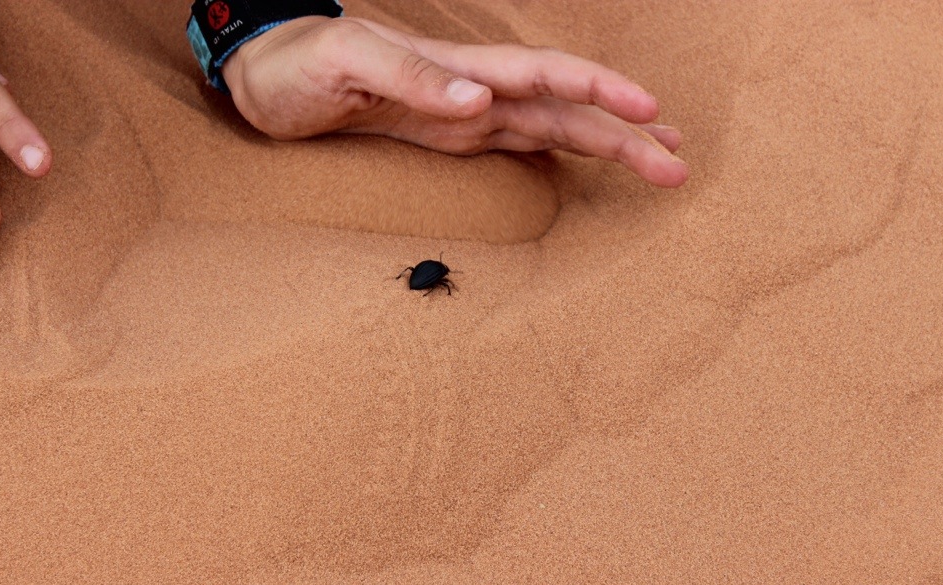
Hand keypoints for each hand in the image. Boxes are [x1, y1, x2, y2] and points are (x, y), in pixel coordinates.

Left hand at [222, 16, 687, 187]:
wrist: (265, 74)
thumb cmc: (298, 62)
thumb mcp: (346, 62)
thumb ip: (410, 79)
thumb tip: (478, 102)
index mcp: (457, 68)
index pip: (545, 76)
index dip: (598, 92)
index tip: (648, 112)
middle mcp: (473, 90)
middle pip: (565, 109)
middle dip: (623, 133)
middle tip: (677, 165)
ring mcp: (465, 114)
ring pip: (553, 128)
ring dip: (606, 145)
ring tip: (657, 162)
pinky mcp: (448, 136)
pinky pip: (518, 146)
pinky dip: (560, 156)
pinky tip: (587, 163)